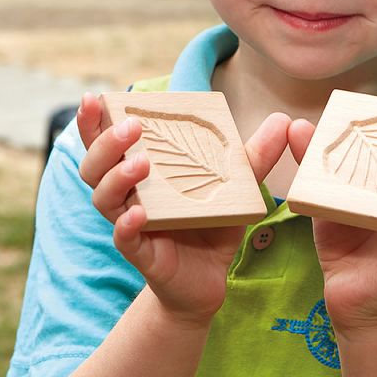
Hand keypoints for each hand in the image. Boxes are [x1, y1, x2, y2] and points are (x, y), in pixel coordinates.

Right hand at [77, 92, 288, 325]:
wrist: (211, 280)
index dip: (94, 120)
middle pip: (95, 165)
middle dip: (106, 142)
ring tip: (139, 164)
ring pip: (103, 198)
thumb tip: (282, 120)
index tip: (94, 96)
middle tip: (132, 127)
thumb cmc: (214, 225)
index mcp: (141, 170)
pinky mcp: (142, 253)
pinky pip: (124, 237)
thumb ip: (254, 155)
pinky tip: (139, 213)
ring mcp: (132, 223)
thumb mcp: (236, 186)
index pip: (107, 140)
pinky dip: (127, 224)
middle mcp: (128, 194)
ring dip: (117, 177)